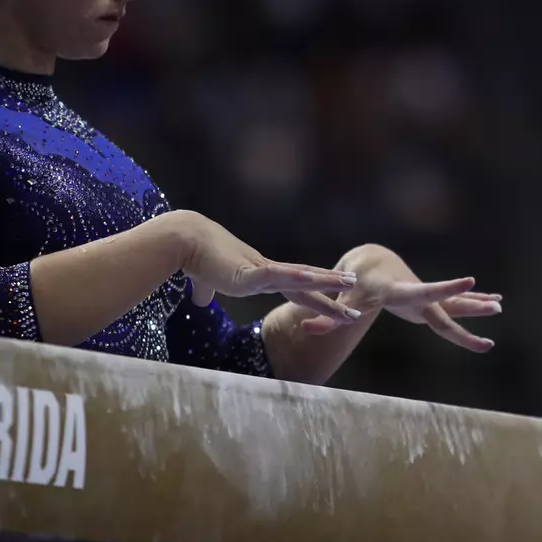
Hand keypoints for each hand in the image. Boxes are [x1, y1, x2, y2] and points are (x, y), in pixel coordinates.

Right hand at [164, 210, 360, 322]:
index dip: (318, 294)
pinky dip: (295, 278)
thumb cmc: (195, 258)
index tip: (338, 299)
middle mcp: (266, 272)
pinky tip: (313, 279)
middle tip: (358, 297)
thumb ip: (207, 291)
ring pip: (300, 277)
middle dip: (333, 293)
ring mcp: (260, 272)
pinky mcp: (247, 274)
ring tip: (349, 283)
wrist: (183, 241)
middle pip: (307, 284)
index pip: (296, 287)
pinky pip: (276, 276)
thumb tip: (200, 301)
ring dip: (325, 282)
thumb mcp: (206, 280)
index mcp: (260, 276)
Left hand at [290, 244, 501, 351]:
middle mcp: (418, 293)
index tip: (469, 281)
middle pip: (447, 304)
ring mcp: (427, 297)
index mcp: (401, 291)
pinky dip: (474, 302)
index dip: (446, 289)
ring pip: (456, 303)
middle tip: (496, 307)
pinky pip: (455, 303)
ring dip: (478, 304)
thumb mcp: (343, 297)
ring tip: (501, 305)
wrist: (372, 262)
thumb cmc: (356, 281)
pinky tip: (496, 300)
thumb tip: (308, 329)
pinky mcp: (429, 300)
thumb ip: (328, 315)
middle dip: (471, 305)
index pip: (425, 292)